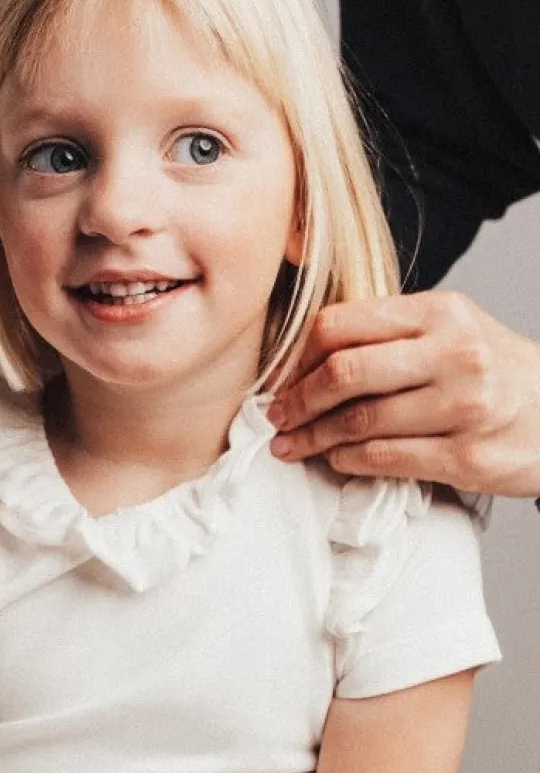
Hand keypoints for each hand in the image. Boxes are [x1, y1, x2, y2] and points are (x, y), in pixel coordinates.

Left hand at [267, 292, 539, 496]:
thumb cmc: (495, 375)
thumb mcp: (452, 332)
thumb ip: (391, 336)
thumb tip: (308, 355)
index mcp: (441, 312)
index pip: (342, 324)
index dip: (299, 356)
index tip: (282, 378)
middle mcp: (454, 353)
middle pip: (344, 372)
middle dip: (298, 400)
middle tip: (277, 417)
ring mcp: (463, 405)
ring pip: (359, 421)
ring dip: (315, 437)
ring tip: (293, 444)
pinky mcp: (467, 455)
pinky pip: (386, 457)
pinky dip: (348, 460)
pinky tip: (334, 458)